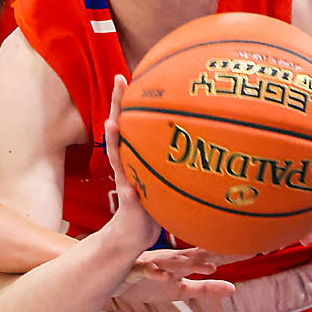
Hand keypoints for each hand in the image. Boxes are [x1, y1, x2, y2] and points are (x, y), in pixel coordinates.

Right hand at [103, 81, 159, 250]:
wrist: (133, 236)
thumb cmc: (154, 204)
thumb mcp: (164, 177)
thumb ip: (171, 161)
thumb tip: (201, 141)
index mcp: (134, 157)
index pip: (130, 122)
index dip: (127, 99)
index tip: (127, 75)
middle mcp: (125, 166)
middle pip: (117, 131)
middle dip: (118, 105)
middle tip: (118, 80)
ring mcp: (125, 184)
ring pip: (118, 161)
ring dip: (114, 143)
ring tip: (111, 124)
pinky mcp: (129, 207)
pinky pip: (129, 199)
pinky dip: (129, 194)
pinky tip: (130, 190)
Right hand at [116, 245, 233, 305]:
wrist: (117, 281)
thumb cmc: (150, 282)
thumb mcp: (181, 290)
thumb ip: (206, 289)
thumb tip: (233, 289)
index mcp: (182, 262)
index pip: (209, 256)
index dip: (230, 254)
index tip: (254, 249)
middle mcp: (171, 259)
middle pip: (196, 255)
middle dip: (217, 253)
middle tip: (239, 249)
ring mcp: (154, 264)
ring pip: (174, 261)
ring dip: (190, 263)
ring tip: (210, 267)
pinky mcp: (137, 271)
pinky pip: (147, 271)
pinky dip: (155, 273)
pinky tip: (165, 277)